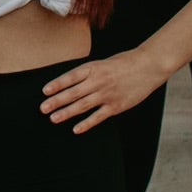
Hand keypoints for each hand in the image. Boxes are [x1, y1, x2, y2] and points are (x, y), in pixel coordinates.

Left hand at [41, 46, 171, 134]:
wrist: (148, 66)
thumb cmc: (124, 63)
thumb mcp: (103, 62)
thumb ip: (88, 73)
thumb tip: (69, 84)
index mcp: (94, 68)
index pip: (71, 77)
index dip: (57, 84)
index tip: (45, 91)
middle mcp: (98, 81)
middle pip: (73, 93)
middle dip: (57, 101)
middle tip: (43, 108)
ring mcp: (107, 94)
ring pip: (83, 105)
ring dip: (67, 112)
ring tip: (53, 118)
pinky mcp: (116, 105)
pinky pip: (98, 116)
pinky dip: (87, 123)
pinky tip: (76, 129)